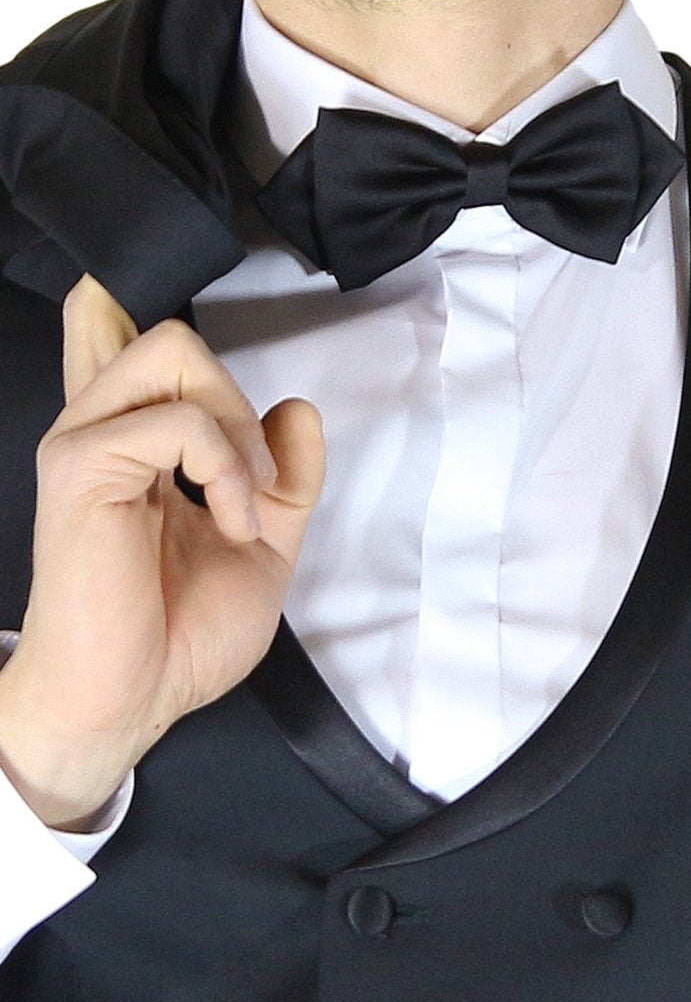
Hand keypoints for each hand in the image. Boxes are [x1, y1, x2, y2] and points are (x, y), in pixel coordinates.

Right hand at [0, 275, 325, 828]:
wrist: (132, 700)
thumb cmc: (176, 638)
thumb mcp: (262, 545)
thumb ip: (284, 477)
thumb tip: (297, 409)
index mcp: (130, 445)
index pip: (113, 342)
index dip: (117, 311)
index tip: (108, 301)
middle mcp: (100, 432)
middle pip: (173, 338)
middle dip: (239, 403)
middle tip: (252, 486)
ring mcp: (86, 443)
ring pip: (173, 352)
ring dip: (236, 430)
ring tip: (242, 506)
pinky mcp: (82, 465)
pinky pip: (178, 419)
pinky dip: (227, 469)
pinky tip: (228, 523)